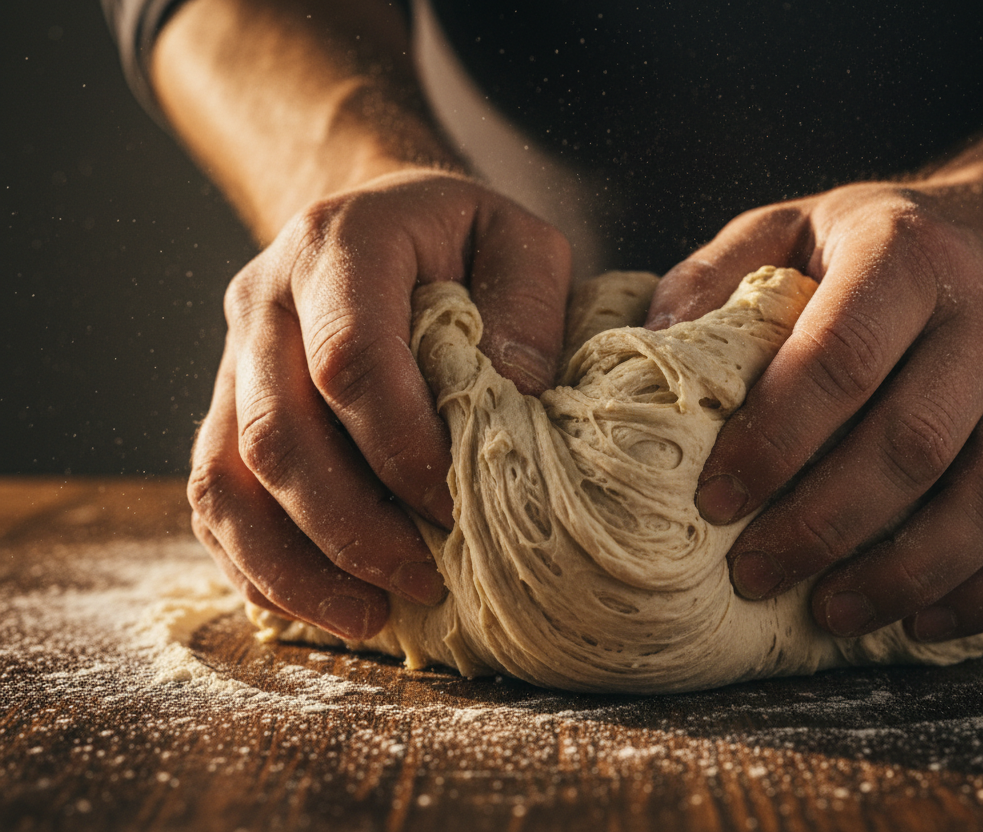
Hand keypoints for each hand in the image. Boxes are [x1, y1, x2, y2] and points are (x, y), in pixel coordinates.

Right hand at [188, 169, 571, 639]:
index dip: (402, 449)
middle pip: (276, 435)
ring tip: (370, 619)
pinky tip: (316, 605)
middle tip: (426, 582)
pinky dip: (255, 564)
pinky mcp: (223, 410)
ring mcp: (232, 360)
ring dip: (292, 565)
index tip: (459, 509)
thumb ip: (529, 305)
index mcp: (339, 246)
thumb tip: (514, 397)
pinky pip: (212, 499)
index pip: (350, 359)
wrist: (378, 215)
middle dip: (351, 528)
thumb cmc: (462, 237)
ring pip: (224, 479)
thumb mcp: (521, 240)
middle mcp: (265, 302)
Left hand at [646, 180, 982, 642]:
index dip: (775, 438)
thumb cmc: (874, 248)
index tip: (715, 500)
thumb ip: (719, 271)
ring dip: (905, 572)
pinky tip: (920, 623)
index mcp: (909, 255)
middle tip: (752, 572)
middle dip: (824, 523)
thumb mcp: (790, 227)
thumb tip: (656, 339)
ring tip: (827, 612)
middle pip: (914, 443)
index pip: (842, 358)